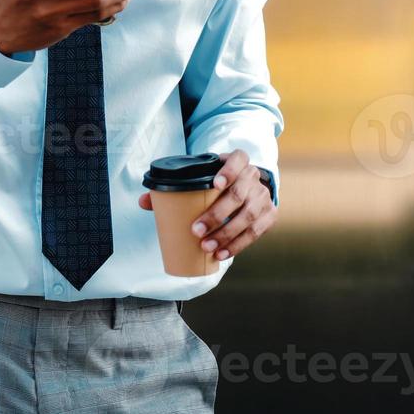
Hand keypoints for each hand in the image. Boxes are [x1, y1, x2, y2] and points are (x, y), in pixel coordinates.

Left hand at [137, 149, 276, 261]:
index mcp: (238, 161)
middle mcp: (253, 177)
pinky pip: (256, 233)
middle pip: (239, 194)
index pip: (239, 159)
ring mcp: (263, 196)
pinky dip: (238, 245)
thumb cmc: (215, 183)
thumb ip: (174, 187)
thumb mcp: (201, 178)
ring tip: (207, 248)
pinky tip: (222, 254)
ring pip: (248, 216)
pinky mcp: (269, 215)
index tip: (215, 184)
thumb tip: (144, 201)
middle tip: (196, 231)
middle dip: (217, 214)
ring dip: (227, 235)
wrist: (246, 187)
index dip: (229, 170)